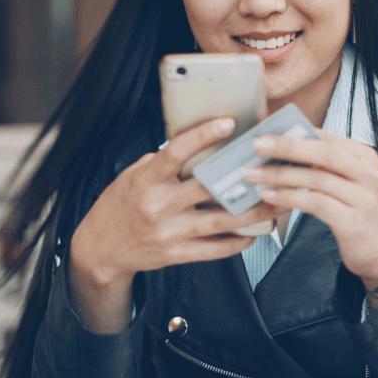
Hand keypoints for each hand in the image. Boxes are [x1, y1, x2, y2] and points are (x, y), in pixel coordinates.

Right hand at [68, 117, 282, 331]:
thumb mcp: (133, 176)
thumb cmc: (120, 205)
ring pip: (220, 222)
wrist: (98, 249)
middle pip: (208, 188)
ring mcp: (169, 233)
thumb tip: (199, 145)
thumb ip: (163, 163)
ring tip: (279, 202)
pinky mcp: (176, 254)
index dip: (203, 136)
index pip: (176, 152)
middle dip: (242, 176)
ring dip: (253, 213)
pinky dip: (237, 242)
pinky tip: (255, 233)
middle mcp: (158, 206)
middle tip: (272, 164)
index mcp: (146, 180)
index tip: (229, 122)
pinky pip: (214, 250)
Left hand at [245, 129, 377, 312]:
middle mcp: (368, 174)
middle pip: (324, 153)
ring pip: (316, 178)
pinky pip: (316, 204)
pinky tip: (269, 196)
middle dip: (287, 147)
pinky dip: (290, 197)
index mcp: (365, 158)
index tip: (267, 132)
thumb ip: (324, 165)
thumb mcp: (347, 182)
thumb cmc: (356, 213)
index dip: (296, 132)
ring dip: (281, 175)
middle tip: (257, 145)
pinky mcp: (354, 222)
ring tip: (253, 175)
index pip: (328, 138)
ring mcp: (364, 199)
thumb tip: (283, 147)